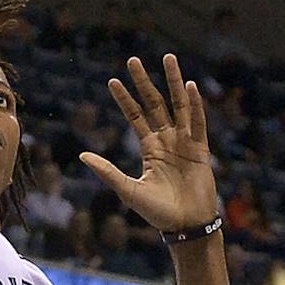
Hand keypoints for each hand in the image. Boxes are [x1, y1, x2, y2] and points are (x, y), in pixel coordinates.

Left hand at [82, 55, 220, 237]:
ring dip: (173, 81)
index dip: (125, 99)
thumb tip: (83, 155)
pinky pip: (197, 122)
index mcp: (150, 149)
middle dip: (144, 82)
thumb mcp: (127, 190)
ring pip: (178, 105)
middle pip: (154, 104)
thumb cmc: (158, 212)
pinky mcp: (201, 149)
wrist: (186, 226)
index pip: (135, 117)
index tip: (113, 81)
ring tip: (168, 58)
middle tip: (133, 60)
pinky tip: (189, 86)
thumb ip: (107, 171)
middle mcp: (167, 140)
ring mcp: (185, 142)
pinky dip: (194, 104)